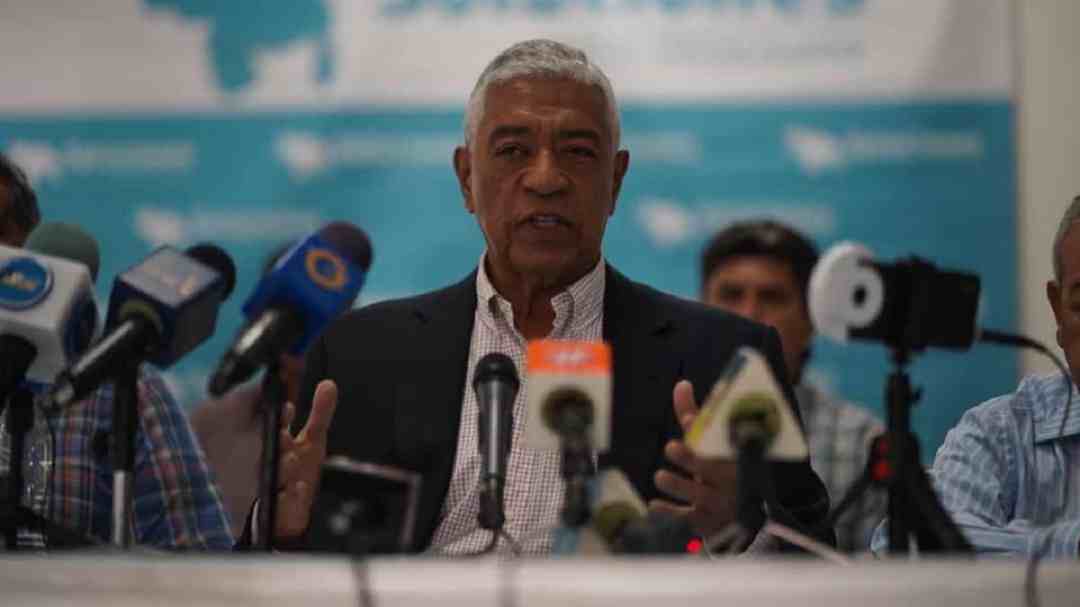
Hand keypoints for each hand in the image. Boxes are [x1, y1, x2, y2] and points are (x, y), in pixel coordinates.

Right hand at [274, 379, 337, 539]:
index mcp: (275, 442)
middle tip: (284, 436)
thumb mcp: (312, 440)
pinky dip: (289, 498)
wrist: (290, 511)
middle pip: (268, 450)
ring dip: (283, 467)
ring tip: (292, 460)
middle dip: (278, 442)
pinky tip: (298, 489)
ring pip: (272, 476)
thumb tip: (329, 384)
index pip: (273, 425)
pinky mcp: (274, 511)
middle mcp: (269, 462)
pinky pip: (280, 505)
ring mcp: (270, 487)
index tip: (288, 410)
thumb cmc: (297, 471)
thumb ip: (320, 413)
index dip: (281, 417)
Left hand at [649, 379, 737, 536]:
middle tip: (671, 448)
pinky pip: (688, 520)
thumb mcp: (710, 445)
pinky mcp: (708, 525)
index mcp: (734, 457)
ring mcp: (721, 505)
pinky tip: (654, 506)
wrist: (741, 515)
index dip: (704, 436)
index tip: (685, 427)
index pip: (722, 444)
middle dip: (690, 457)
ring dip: (677, 484)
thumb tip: (681, 384)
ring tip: (662, 476)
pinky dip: (669, 513)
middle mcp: (731, 481)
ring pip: (699, 496)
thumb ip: (695, 417)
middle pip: (710, 469)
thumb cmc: (718, 469)